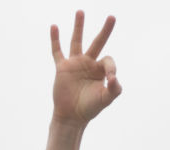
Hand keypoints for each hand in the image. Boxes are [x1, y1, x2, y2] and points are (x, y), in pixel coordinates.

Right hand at [50, 11, 121, 125]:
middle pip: (98, 42)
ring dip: (79, 26)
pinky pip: (57, 51)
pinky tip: (54, 27)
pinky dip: (55, 39)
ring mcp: (75, 64)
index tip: (111, 80)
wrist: (71, 116)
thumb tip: (114, 78)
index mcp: (100, 70)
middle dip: (106, 30)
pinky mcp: (62, 67)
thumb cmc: (89, 108)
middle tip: (112, 17)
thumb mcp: (105, 99)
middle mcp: (89, 63)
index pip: (108, 60)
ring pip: (77, 41)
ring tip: (81, 11)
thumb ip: (114, 89)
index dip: (111, 68)